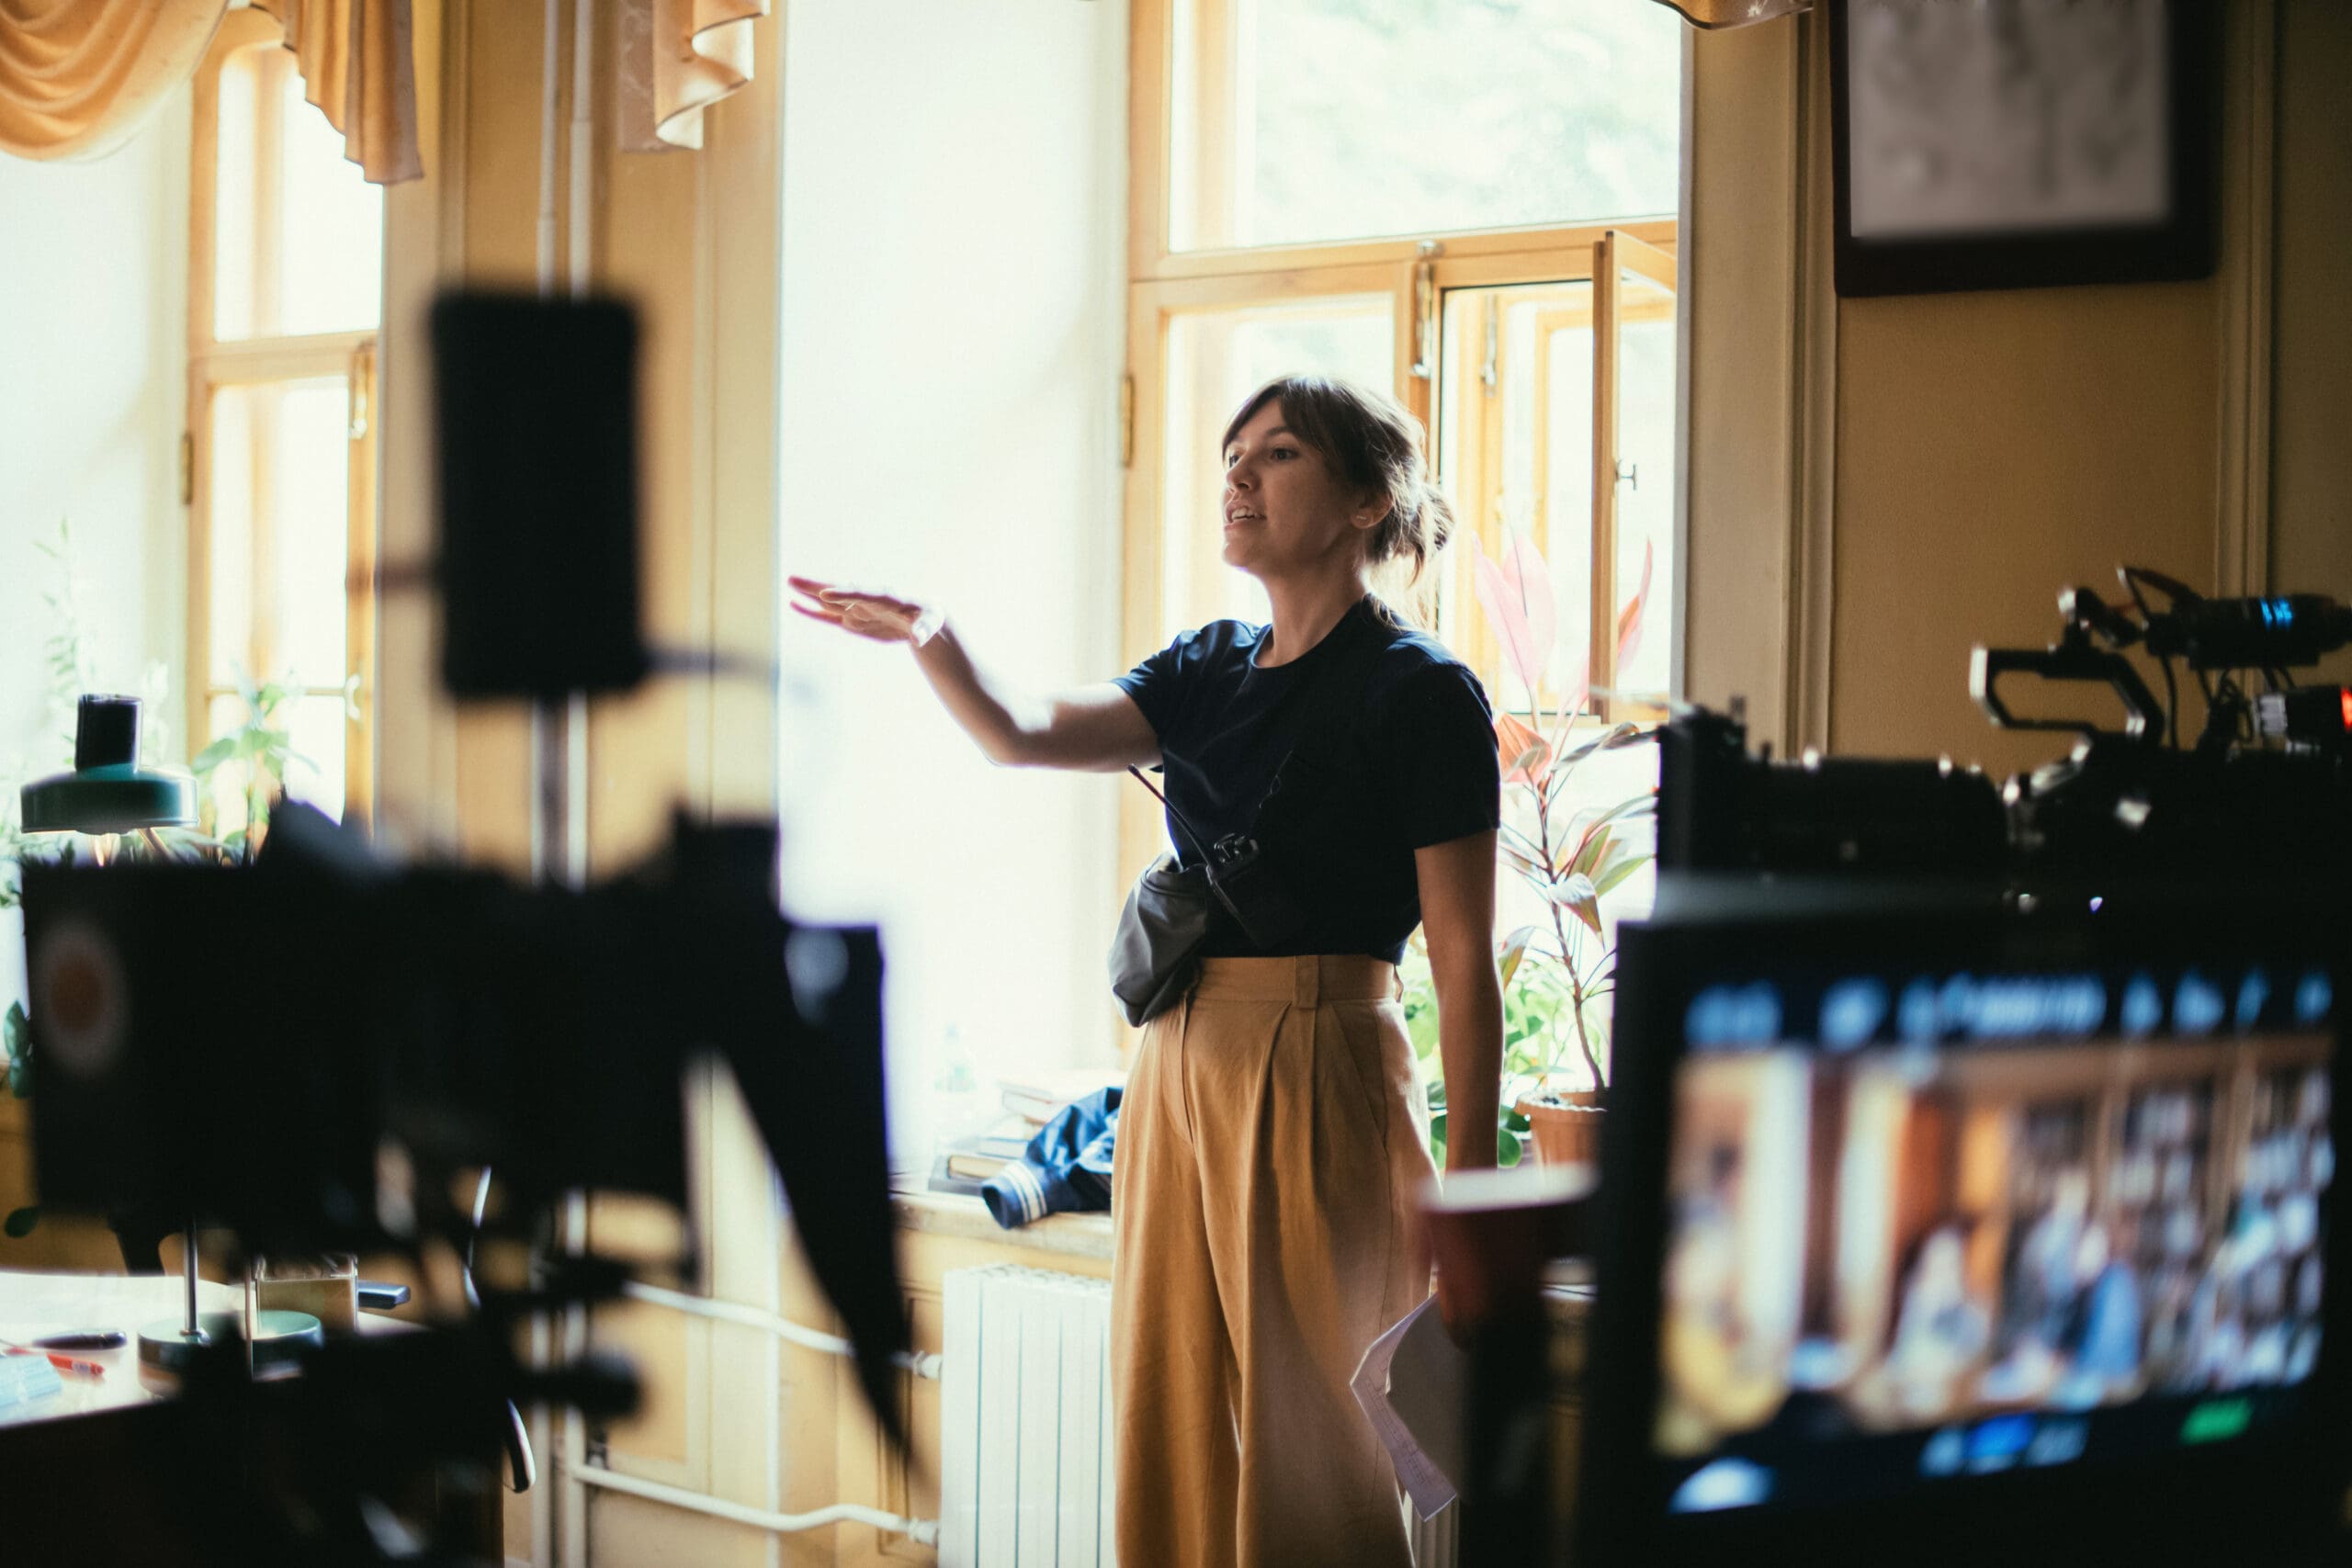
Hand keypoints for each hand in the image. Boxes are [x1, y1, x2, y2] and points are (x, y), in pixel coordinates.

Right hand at [788, 576, 943, 646]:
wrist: (922, 619)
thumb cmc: (929, 617)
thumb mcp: (930, 623)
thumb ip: (923, 629)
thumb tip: (920, 638)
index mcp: (884, 597)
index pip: (862, 594)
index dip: (844, 594)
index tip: (827, 593)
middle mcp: (866, 600)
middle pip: (838, 592)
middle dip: (817, 586)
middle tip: (794, 579)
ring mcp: (856, 610)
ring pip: (828, 602)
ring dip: (809, 593)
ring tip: (789, 582)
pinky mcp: (852, 621)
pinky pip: (827, 616)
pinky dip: (811, 612)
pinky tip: (794, 604)